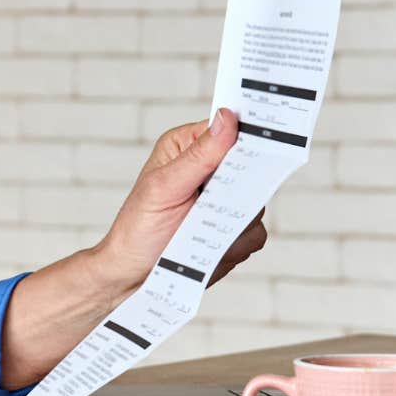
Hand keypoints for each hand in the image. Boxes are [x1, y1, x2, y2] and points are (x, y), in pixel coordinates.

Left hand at [0, 108, 269, 388]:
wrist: (133, 277)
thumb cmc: (137, 229)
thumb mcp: (163, 187)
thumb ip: (199, 155)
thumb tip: (228, 118)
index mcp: (188, 147)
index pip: (230, 129)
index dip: (249, 135)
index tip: (263, 142)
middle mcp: (209, 170)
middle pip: (252, 167)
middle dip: (240, 189)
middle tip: (216, 203)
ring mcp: (224, 201)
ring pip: (258, 204)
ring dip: (233, 222)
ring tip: (200, 232)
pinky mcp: (233, 231)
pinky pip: (255, 234)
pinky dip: (235, 245)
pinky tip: (210, 249)